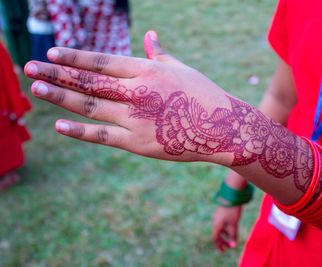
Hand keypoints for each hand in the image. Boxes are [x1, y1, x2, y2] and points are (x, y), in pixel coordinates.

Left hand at [24, 31, 234, 163]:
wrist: (222, 128)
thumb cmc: (203, 95)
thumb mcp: (181, 69)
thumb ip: (158, 54)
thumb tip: (148, 34)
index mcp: (148, 71)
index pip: (103, 61)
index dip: (76, 58)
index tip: (53, 53)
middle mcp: (137, 92)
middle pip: (89, 81)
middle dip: (57, 74)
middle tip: (30, 68)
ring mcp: (136, 118)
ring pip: (90, 105)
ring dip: (61, 96)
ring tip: (37, 90)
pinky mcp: (138, 143)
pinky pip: (103, 135)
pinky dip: (79, 130)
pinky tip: (59, 124)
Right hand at [212, 205, 241, 251]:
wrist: (230, 195)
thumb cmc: (232, 211)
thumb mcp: (234, 224)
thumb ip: (233, 235)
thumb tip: (233, 246)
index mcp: (216, 225)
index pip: (215, 238)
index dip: (219, 245)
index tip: (223, 250)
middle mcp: (215, 221)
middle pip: (217, 234)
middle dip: (222, 241)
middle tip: (228, 246)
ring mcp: (217, 216)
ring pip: (219, 228)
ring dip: (224, 234)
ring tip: (231, 237)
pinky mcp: (220, 212)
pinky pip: (221, 223)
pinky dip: (225, 228)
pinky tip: (230, 227)